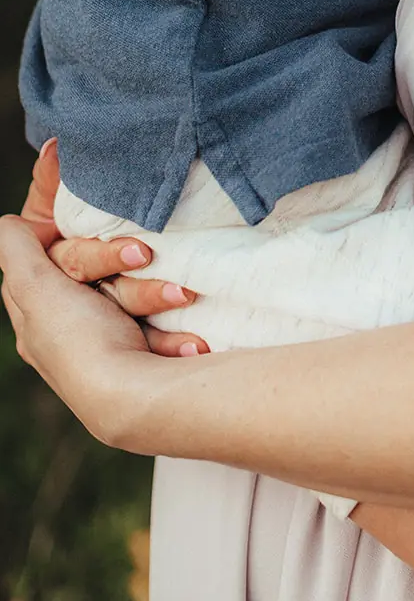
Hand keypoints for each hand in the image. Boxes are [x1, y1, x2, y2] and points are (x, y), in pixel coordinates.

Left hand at [23, 140, 208, 354]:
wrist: (135, 400)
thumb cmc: (80, 343)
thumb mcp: (35, 288)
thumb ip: (17, 250)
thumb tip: (8, 222)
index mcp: (37, 321)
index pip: (43, 268)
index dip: (64, 247)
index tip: (87, 232)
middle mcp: (69, 337)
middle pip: (95, 278)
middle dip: (124, 270)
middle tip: (143, 257)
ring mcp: (107, 349)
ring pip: (132, 298)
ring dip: (157, 294)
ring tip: (181, 296)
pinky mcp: (141, 357)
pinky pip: (159, 328)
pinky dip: (173, 330)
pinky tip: (187, 338)